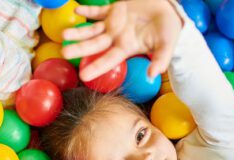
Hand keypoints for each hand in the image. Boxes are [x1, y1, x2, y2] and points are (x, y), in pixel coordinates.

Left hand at [61, 0, 182, 80]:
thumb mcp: (166, 46)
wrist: (170, 10)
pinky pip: (98, 11)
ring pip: (91, 29)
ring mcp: (113, 24)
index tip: (82, 75)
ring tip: (64, 34)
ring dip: (78, 32)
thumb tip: (152, 76)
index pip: (108, 59)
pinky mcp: (115, 9)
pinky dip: (88, 11)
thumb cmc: (168, 31)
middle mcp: (116, 38)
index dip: (96, 67)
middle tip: (64, 52)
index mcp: (126, 48)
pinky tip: (77, 10)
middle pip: (94, 45)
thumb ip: (160, 60)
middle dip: (79, 48)